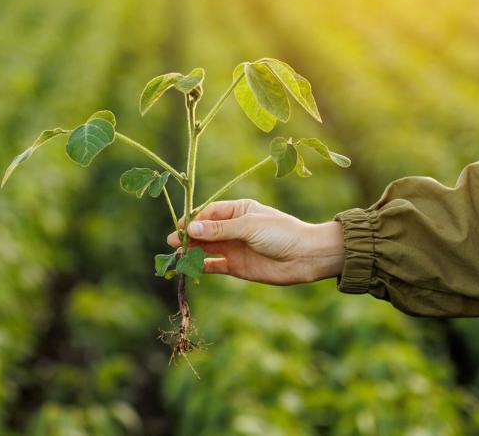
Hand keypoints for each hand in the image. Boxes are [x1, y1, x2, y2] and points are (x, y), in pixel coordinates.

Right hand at [166, 199, 344, 284]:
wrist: (305, 257)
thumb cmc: (281, 233)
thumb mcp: (249, 227)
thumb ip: (219, 230)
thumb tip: (190, 229)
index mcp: (238, 210)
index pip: (209, 213)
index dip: (194, 220)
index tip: (180, 227)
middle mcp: (234, 228)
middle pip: (204, 231)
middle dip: (188, 236)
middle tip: (172, 242)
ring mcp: (234, 247)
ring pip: (206, 248)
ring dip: (191, 251)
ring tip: (177, 256)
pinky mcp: (236, 266)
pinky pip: (213, 265)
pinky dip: (201, 266)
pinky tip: (189, 267)